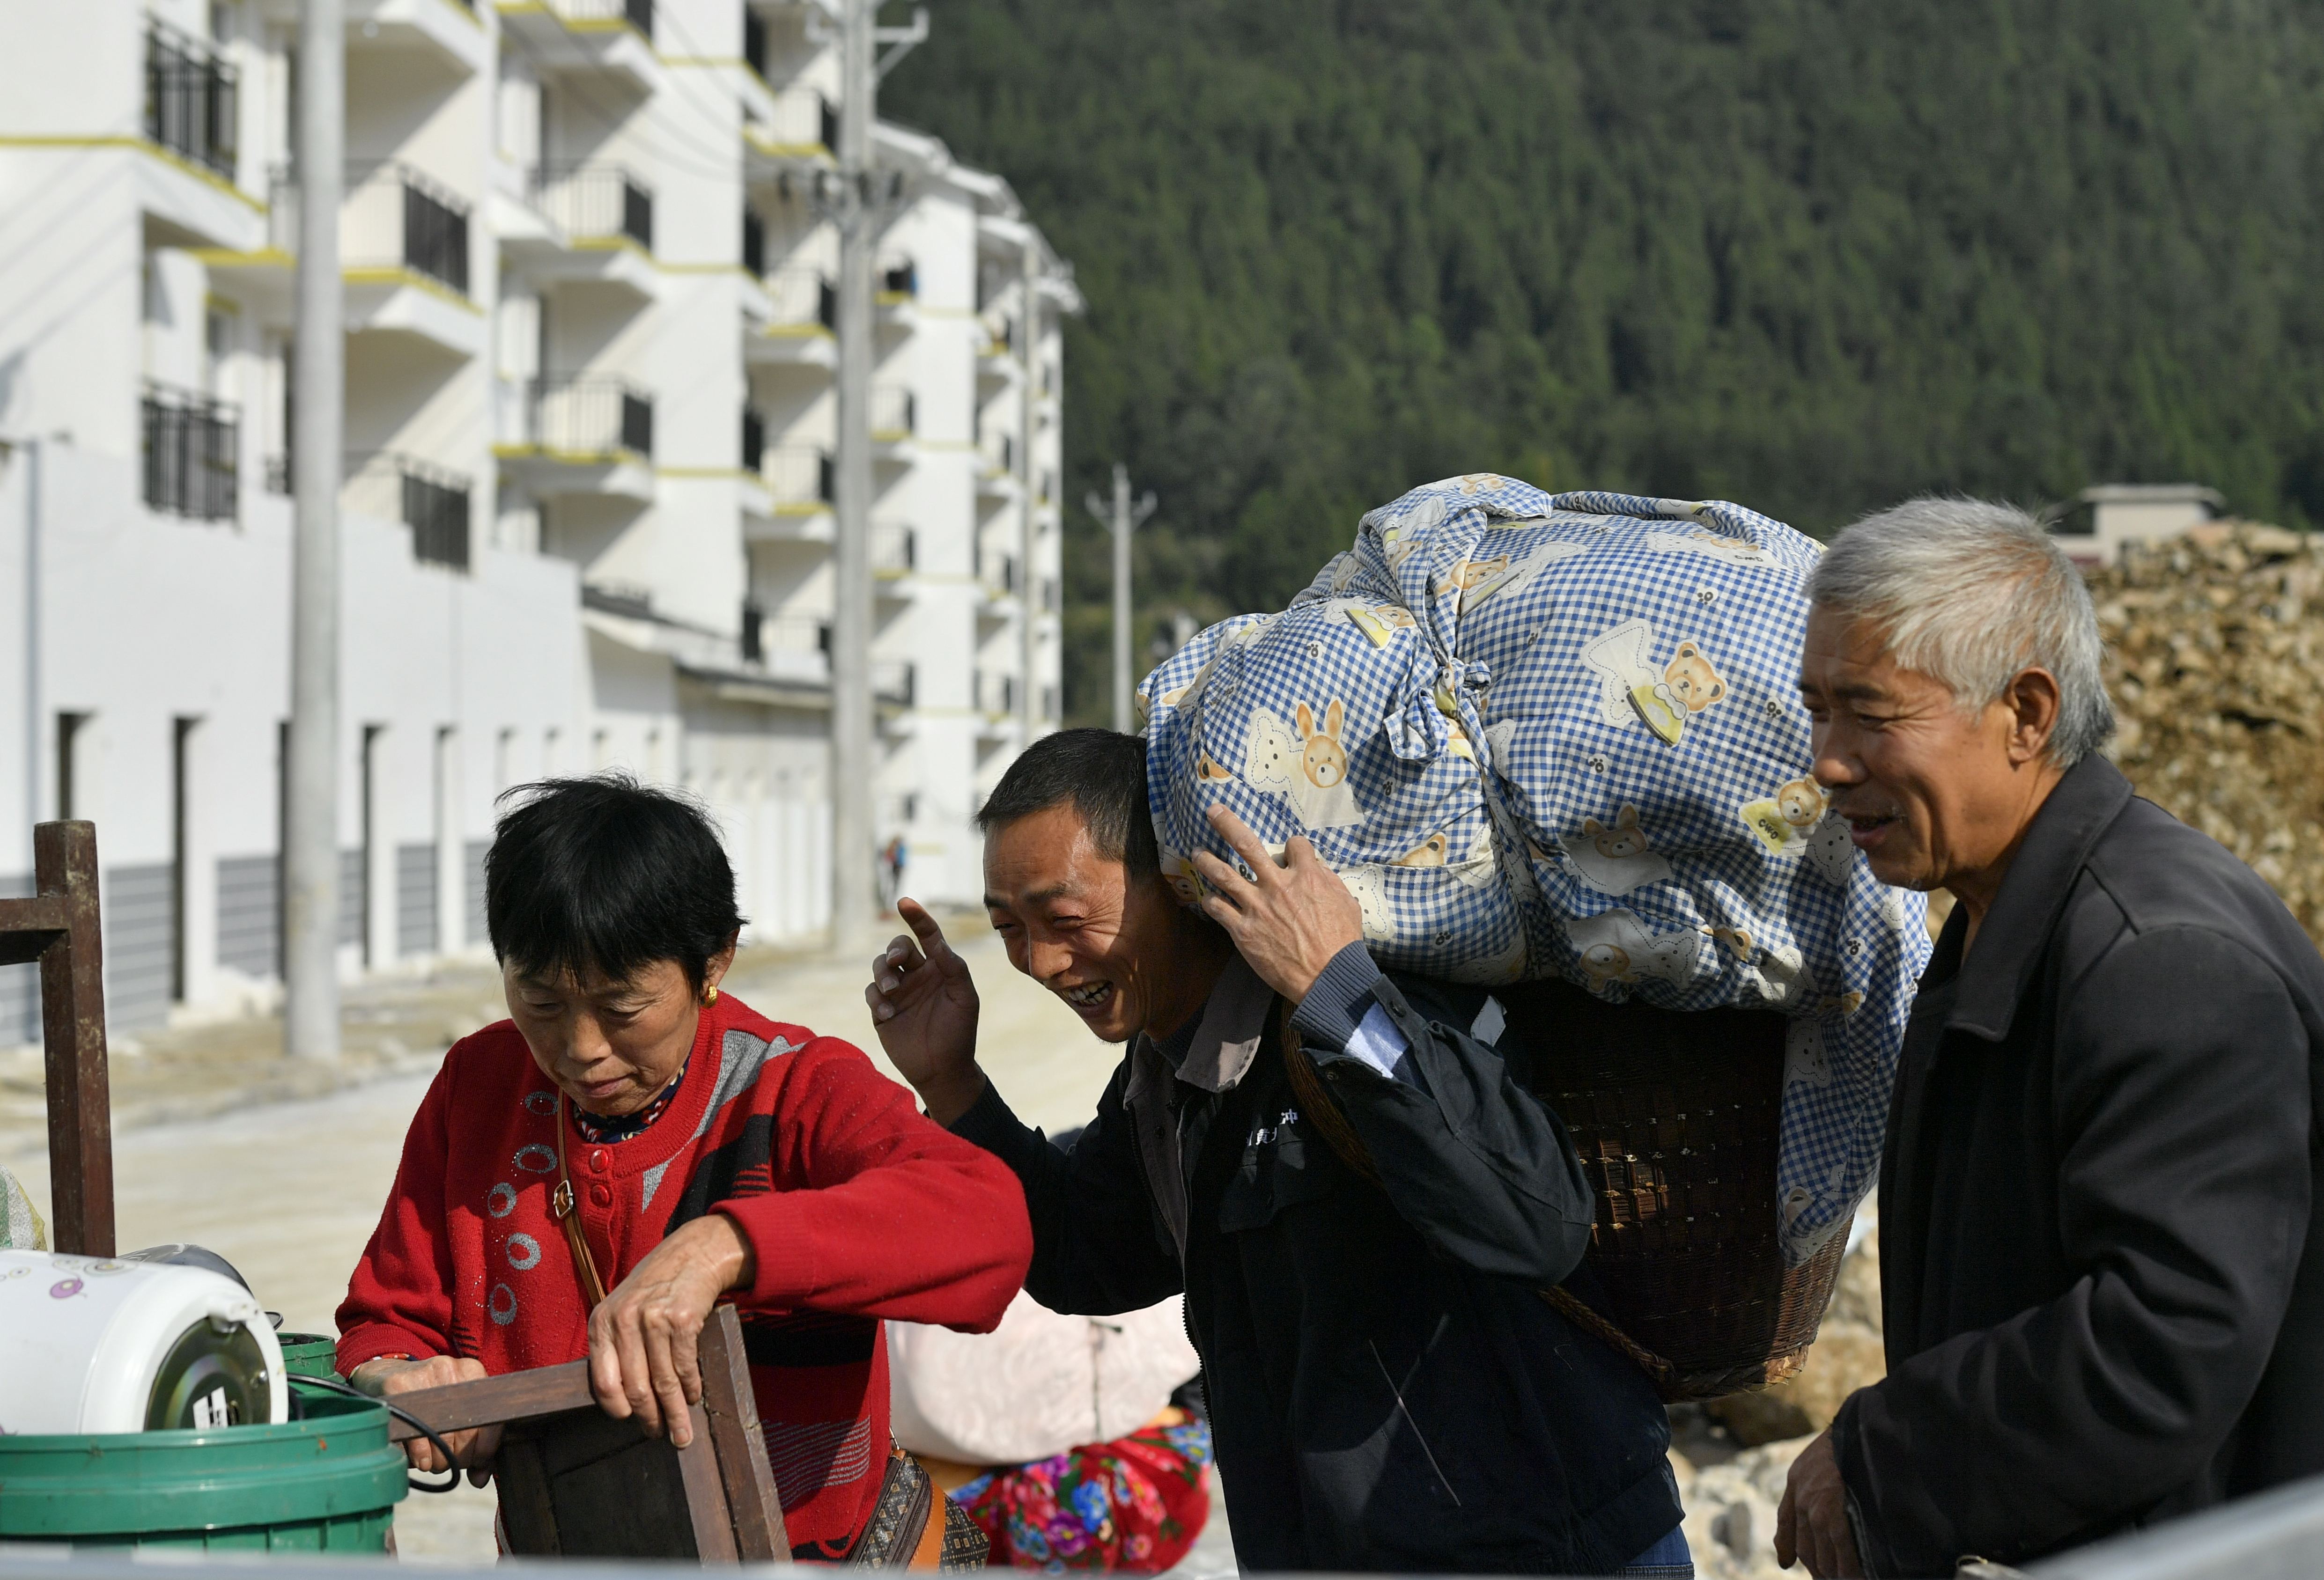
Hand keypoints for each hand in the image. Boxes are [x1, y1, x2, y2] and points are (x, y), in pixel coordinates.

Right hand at [355, 1354, 499, 1483]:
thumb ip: (474, 1444)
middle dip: (458, 1458)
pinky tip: (420, 1460)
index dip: (485, 1450)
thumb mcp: (454, 1411)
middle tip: (446, 1462)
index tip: (476, 1464)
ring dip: (438, 1461)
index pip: (491, 1420)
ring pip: (442, 1437)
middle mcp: (452, 1370)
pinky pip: (417, 1435)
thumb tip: (480, 1479)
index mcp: (473, 1373)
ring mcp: (425, 1375)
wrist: (384, 1374)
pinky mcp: (398, 1385)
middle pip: (467, 1433)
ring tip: (431, 1459)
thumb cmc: (426, 1401)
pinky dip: (420, 1456)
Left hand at [586, 1213, 754, 1447]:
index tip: (631, 1422)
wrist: (693, 1253)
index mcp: (602, 1322)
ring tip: (682, 1433)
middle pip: (636, 1388)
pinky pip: (685, 1366)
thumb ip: (617, 1347)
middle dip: (650, 1419)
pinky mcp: (682, 1319)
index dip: (618, 1409)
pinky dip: (692, 1387)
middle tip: (660, 1435)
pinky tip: (695, 1396)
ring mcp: (653, 1319)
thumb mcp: (624, 1310)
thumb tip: (624, 1400)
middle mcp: (623, 1321)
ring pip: (663, 1383)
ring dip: (676, 1413)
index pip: (604, 1382)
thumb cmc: (656, 1288)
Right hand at [865, 897, 987, 1123]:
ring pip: (880, 966)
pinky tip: (887, 1013)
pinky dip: (876, 998)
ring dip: (883, 972)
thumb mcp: (964, 997)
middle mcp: (917, 975)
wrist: (943, 1070)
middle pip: (898, 947)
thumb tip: (937, 942)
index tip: (904, 902)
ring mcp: (899, 992)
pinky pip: (870, 992)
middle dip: (894, 948)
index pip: (927, 935)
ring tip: (892, 990)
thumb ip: (953, 967)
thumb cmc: (959, 1032)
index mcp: (939, 968)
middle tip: (896, 961)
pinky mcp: (882, 1010)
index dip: (917, 917)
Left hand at [1189, 805, 1363, 1003]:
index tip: (1292, 851)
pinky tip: (1208, 898)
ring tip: (1197, 852)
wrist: (1328, 976)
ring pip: (1224, 874)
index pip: (1295, 844)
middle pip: (1246, 844)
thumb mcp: (1347, 903)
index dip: (1294, 846)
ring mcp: (1257, 906)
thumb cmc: (1342, 942)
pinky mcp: (1243, 930)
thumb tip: (1317, 868)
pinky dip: (1210, 901)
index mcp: (1306, 875)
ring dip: (1207, 860)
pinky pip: (1218, 909)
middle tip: (1212, 811)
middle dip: (1226, 824)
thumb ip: (1330, 881)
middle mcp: (1277, 885)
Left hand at [1776, 1426, 1863, 1576]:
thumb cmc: (1844, 1444)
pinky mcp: (1834, 1516)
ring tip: (1847, 1578)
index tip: (1788, 1564)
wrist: (1858, 1429)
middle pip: (1807, 1550)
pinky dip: (1851, 1570)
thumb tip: (1804, 1512)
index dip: (1788, 1548)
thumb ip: (1805, 1486)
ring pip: (1824, 1558)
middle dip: (1820, 1568)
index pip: (1786, 1525)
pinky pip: (1841, 1554)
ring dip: (1836, 1573)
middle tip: (1832, 1577)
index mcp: (1796, 1484)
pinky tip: (1859, 1576)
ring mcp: (1817, 1511)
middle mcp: (1802, 1501)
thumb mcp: (1816, 1458)